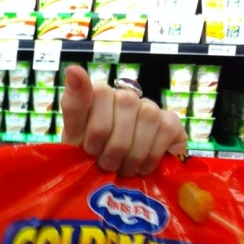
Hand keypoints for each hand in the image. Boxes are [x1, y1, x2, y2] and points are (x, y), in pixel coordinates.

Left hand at [60, 65, 187, 176]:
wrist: (110, 175)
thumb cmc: (88, 154)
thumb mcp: (73, 135)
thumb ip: (73, 104)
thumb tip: (74, 69)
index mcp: (99, 94)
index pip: (101, 94)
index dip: (96, 132)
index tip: (90, 149)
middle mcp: (126, 95)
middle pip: (127, 110)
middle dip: (112, 150)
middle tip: (106, 165)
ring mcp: (149, 107)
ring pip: (148, 119)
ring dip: (133, 155)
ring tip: (123, 168)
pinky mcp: (170, 121)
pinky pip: (167, 130)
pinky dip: (153, 155)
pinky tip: (143, 166)